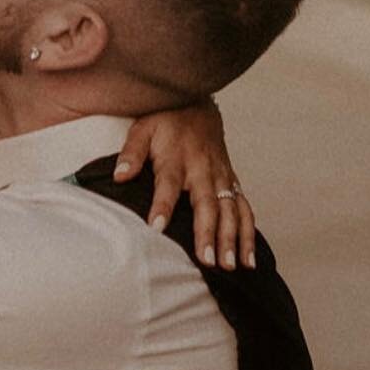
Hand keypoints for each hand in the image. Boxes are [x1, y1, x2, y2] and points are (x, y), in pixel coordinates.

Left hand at [114, 100, 255, 269]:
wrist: (196, 103)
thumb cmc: (165, 120)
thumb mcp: (142, 128)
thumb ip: (131, 152)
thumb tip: (120, 175)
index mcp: (177, 158)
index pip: (168, 184)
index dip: (163, 205)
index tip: (157, 228)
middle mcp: (203, 170)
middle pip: (207, 204)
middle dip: (209, 233)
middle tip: (207, 260)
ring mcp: (221, 177)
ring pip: (231, 210)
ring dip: (233, 239)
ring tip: (231, 266)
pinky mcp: (231, 182)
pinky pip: (244, 209)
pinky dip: (248, 233)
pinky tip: (249, 258)